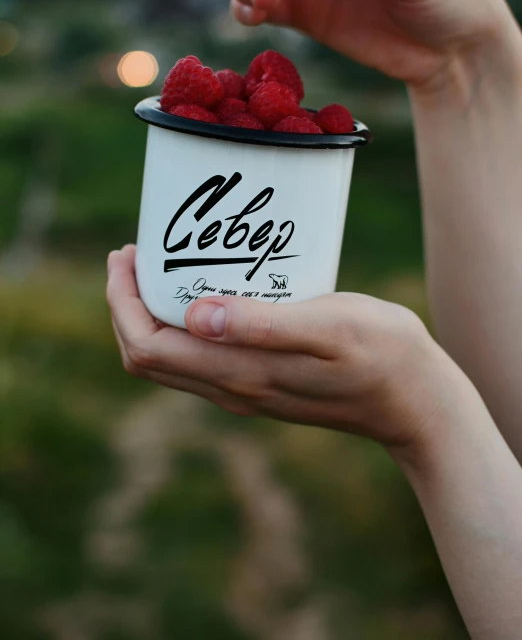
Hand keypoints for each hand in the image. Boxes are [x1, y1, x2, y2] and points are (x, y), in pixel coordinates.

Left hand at [107, 245, 455, 451]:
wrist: (415, 400)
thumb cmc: (381, 355)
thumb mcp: (328, 328)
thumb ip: (262, 324)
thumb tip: (195, 316)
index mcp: (239, 374)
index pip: (148, 346)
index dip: (123, 303)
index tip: (126, 255)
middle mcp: (232, 388)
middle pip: (148, 355)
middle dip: (127, 306)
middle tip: (135, 253)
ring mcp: (245, 390)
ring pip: (170, 359)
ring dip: (151, 315)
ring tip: (161, 266)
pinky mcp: (261, 383)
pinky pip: (198, 357)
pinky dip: (180, 324)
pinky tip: (203, 292)